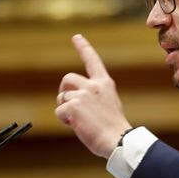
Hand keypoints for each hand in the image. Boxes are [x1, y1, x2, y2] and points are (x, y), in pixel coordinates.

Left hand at [55, 34, 131, 157]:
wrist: (118, 141)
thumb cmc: (113, 128)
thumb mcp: (108, 105)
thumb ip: (93, 97)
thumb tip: (72, 100)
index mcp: (105, 84)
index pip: (93, 61)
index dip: (84, 48)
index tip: (76, 37)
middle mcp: (94, 85)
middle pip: (67, 79)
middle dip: (63, 91)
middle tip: (67, 105)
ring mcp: (83, 95)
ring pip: (62, 97)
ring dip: (65, 109)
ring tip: (79, 121)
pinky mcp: (74, 106)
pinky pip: (59, 111)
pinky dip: (64, 120)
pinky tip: (77, 126)